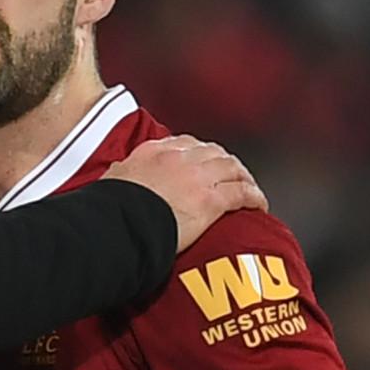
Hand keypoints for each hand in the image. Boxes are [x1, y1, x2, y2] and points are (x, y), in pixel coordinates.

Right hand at [106, 135, 266, 255]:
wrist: (118, 226)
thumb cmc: (110, 211)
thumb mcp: (110, 182)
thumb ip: (120, 175)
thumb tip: (116, 177)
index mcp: (153, 152)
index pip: (185, 144)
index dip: (200, 152)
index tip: (204, 160)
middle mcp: (179, 159)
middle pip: (213, 152)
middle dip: (226, 162)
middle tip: (233, 174)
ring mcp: (197, 178)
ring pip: (232, 168)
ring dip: (243, 177)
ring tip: (249, 188)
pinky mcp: (210, 202)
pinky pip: (241, 194)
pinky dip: (253, 197)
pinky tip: (259, 205)